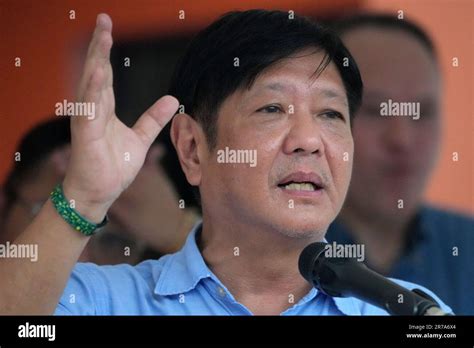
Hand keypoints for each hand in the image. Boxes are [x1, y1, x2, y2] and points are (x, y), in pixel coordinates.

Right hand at [63, 14, 178, 221]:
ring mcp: (87, 120)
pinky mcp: (85, 134)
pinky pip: (89, 109)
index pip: (104, 73)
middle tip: (103, 20)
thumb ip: (153, 118)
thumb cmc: (113, 166)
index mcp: (104, 108)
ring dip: (96, 59)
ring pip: (90, 84)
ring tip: (101, 36)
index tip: (108, 28)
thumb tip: (173, 99)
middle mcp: (93, 109)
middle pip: (95, 71)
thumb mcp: (140, 138)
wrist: (99, 192)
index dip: (105, 51)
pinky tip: (97, 72)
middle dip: (98, 45)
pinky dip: (93, 90)